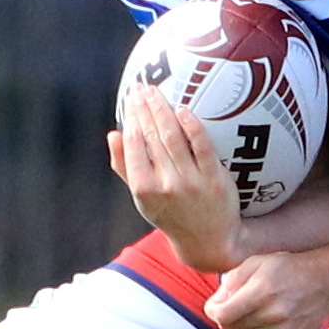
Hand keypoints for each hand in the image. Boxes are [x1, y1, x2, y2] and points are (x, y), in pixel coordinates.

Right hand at [105, 84, 240, 272]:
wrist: (208, 242)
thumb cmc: (171, 215)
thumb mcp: (143, 198)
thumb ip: (125, 167)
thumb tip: (113, 134)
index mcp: (144, 190)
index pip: (135, 145)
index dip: (132, 118)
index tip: (131, 98)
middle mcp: (166, 185)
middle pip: (153, 137)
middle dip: (145, 108)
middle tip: (142, 86)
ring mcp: (191, 182)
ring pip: (174, 138)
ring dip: (163, 110)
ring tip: (157, 92)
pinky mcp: (215, 179)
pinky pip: (202, 147)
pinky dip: (192, 127)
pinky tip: (184, 110)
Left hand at [204, 248, 328, 328]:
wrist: (324, 284)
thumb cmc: (288, 269)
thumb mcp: (257, 262)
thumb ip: (233, 279)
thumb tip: (217, 300)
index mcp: (262, 291)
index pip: (222, 315)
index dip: (213, 310)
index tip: (215, 305)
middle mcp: (273, 315)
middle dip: (225, 318)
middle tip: (232, 307)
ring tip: (247, 314)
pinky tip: (259, 324)